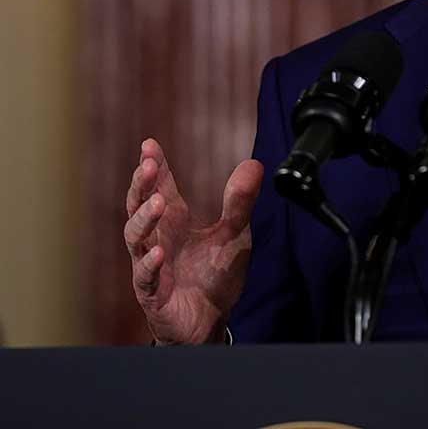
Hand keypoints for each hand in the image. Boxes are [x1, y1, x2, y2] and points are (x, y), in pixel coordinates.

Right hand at [124, 138, 262, 344]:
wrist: (212, 320)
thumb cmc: (215, 274)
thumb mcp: (235, 233)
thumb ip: (240, 201)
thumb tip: (254, 164)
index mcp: (176, 221)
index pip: (160, 188)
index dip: (154, 166)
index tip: (149, 144)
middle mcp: (158, 239)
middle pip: (140, 206)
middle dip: (142, 185)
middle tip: (149, 165)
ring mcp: (151, 266)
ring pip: (135, 238)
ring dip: (144, 219)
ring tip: (158, 202)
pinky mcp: (153, 294)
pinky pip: (145, 278)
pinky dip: (149, 265)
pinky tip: (157, 253)